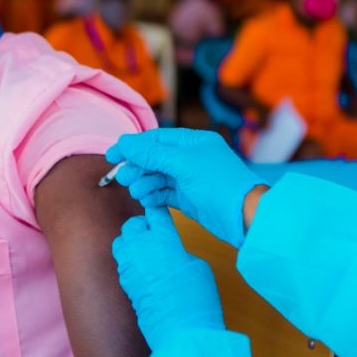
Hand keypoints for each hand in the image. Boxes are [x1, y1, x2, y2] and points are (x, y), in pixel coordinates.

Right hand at [107, 129, 263, 247]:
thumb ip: (152, 154)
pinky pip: (164, 193)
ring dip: (144, 183)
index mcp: (193, 142)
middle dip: (138, 168)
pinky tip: (147, 200)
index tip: (113, 155)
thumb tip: (125, 143)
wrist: (244, 217)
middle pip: (154, 159)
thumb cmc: (219, 184)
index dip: (134, 146)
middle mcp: (190, 158)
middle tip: (124, 178)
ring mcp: (189, 179)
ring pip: (158, 177)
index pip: (157, 139)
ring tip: (138, 192)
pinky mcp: (188, 198)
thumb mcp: (182, 165)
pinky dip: (154, 196)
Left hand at [112, 208, 223, 350]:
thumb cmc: (197, 297)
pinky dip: (129, 261)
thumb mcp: (198, 266)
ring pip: (121, 242)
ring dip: (131, 243)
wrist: (181, 330)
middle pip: (132, 225)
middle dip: (142, 227)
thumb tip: (170, 251)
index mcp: (163, 238)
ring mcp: (129, 266)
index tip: (161, 216)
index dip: (159, 214)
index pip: (156, 215)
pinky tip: (142, 270)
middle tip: (155, 236)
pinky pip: (121, 263)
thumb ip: (179, 251)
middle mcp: (141, 248)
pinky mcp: (124, 283)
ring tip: (146, 252)